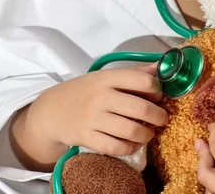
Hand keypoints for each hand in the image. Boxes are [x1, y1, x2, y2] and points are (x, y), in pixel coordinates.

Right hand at [27, 63, 167, 157]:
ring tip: (149, 132)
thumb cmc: (85, 91)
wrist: (52, 110)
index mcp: (107, 78)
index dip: (156, 89)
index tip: (158, 95)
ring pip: (131, 131)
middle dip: (158, 116)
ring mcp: (93, 118)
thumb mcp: (106, 77)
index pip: (142, 80)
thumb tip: (161, 67)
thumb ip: (134, 73)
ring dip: (147, 134)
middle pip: (140, 109)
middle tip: (161, 118)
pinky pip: (116, 147)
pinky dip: (131, 148)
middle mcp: (101, 96)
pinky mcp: (87, 138)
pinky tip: (134, 143)